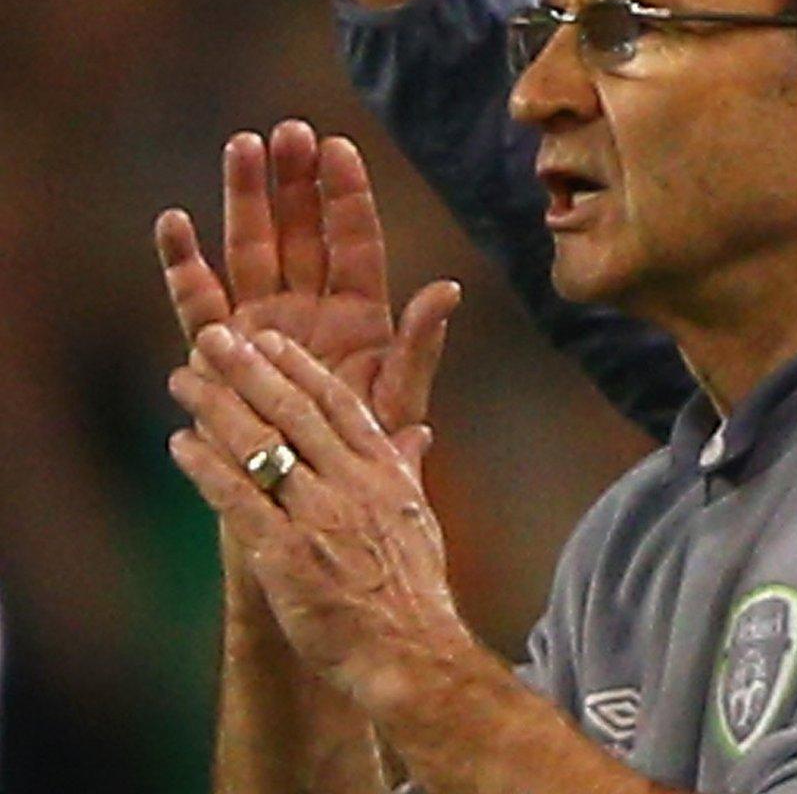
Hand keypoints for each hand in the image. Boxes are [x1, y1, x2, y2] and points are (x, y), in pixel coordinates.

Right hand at [156, 120, 459, 458]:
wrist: (311, 506)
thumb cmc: (365, 459)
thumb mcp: (398, 404)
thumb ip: (418, 348)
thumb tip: (447, 290)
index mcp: (359, 316)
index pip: (355, 242)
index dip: (346, 196)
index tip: (339, 146)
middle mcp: (308, 310)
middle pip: (300, 233)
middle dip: (294, 182)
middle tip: (287, 131)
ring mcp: (262, 326)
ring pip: (250, 250)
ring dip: (244, 201)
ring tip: (242, 148)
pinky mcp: (221, 354)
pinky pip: (199, 303)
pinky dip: (183, 265)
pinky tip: (175, 224)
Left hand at [169, 326, 471, 707]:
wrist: (409, 651)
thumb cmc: (414, 592)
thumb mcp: (420, 519)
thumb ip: (407, 471)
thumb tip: (417, 436)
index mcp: (385, 472)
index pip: (338, 404)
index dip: (299, 367)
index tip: (269, 340)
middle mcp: (351, 484)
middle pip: (292, 411)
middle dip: (248, 370)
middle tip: (213, 338)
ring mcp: (317, 517)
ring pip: (260, 446)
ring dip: (215, 408)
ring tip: (183, 381)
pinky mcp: (284, 554)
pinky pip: (238, 499)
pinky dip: (207, 467)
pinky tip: (181, 444)